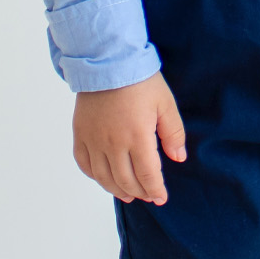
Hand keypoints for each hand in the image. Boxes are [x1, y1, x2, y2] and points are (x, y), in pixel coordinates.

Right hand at [72, 72, 186, 204]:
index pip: (147, 175)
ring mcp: (94, 140)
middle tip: (149, 195)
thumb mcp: (165, 104)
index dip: (156, 190)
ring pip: (104, 177)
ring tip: (128, 195)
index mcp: (137, 137)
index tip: (161, 197)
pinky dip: (94, 176)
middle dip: (140, 192)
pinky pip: (83, 163)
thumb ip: (173, 133)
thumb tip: (179, 158)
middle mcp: (113, 143)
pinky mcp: (80, 133)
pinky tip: (104, 178)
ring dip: (117, 190)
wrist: (107, 60)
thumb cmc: (140, 80)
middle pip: (126, 181)